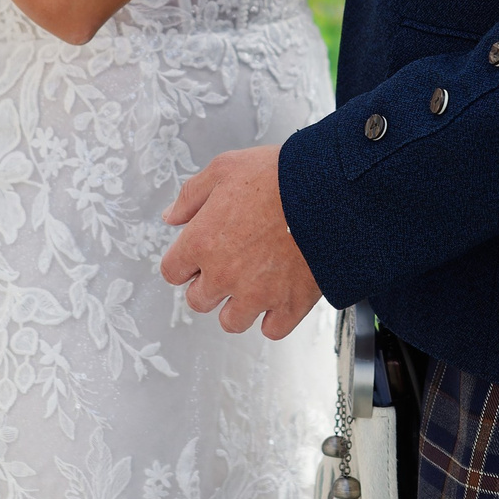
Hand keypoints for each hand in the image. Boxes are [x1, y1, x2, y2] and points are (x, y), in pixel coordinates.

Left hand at [159, 145, 322, 339]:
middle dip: (208, 285)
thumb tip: (171, 217)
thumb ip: (191, 195)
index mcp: (202, 242)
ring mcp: (257, 294)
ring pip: (231, 322)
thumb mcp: (224, 168)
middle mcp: (224, 275)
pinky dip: (274, 318)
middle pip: (198, 301)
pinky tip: (278, 296)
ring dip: (237, 306)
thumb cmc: (276, 176)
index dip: (184, 262)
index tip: (197, 255)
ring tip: (253, 283)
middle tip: (228, 265)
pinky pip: (272, 330)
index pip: (172, 271)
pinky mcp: (289, 305)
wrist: (326, 191)